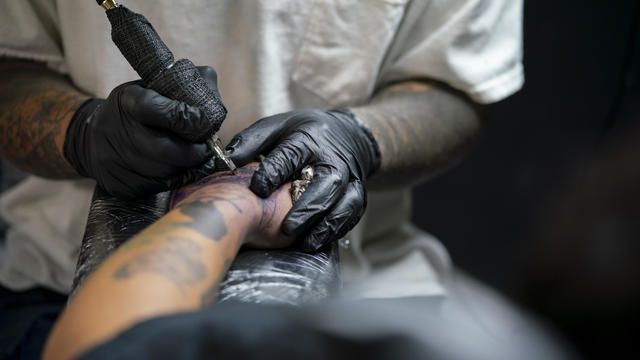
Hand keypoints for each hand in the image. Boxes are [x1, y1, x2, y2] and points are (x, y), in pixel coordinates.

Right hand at [64, 66, 222, 197]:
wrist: (93, 139)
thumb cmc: (134, 110)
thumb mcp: (149, 88)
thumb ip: (182, 84)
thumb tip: (208, 80)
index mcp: (128, 102)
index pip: (163, 112)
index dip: (189, 119)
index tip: (205, 122)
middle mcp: (117, 132)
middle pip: (166, 150)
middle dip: (194, 152)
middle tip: (207, 148)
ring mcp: (116, 162)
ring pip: (165, 172)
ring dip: (188, 167)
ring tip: (197, 158)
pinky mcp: (120, 185)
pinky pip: (158, 187)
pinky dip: (177, 179)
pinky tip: (183, 170)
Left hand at [226, 109, 380, 250]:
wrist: (349, 135)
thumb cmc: (305, 134)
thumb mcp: (276, 128)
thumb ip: (250, 143)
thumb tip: (221, 162)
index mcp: (308, 139)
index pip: (292, 154)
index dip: (275, 171)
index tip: (258, 188)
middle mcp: (333, 159)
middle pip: (326, 184)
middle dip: (308, 208)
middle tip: (287, 229)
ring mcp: (350, 178)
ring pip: (344, 203)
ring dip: (325, 225)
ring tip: (305, 243)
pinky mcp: (359, 194)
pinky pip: (352, 214)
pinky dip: (337, 230)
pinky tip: (319, 241)